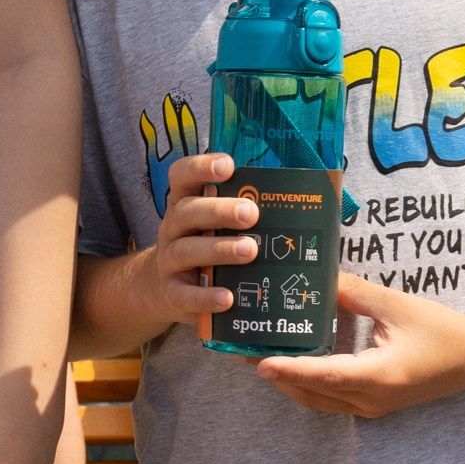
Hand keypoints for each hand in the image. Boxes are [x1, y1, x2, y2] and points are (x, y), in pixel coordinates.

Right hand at [152, 152, 259, 329]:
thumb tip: (298, 203)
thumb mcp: (213, 225)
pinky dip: (206, 296)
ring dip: (219, 249)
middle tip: (251, 213)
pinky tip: (228, 297)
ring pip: (186, 250)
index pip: (182, 176)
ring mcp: (169, 261)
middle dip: (218, 210)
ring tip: (250, 250)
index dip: (200, 168)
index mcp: (184, 203)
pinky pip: (185, 294)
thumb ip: (241, 212)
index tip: (228, 166)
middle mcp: (173, 229)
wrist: (166, 288)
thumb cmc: (204, 248)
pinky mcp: (172, 293)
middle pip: (186, 211)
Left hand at [255, 272, 464, 418]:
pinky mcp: (375, 405)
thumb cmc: (441, 330)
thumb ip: (355, 293)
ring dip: (291, 382)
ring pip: (319, 401)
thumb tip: (320, 277)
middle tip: (245, 351)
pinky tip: (297, 362)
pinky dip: (310, 385)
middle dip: (278, 375)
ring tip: (263, 355)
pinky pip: (332, 401)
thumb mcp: (397, 305)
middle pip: (312, 393)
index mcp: (379, 376)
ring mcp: (374, 407)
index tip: (259, 363)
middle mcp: (372, 399)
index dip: (289, 370)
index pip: (324, 375)